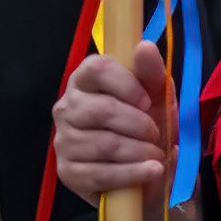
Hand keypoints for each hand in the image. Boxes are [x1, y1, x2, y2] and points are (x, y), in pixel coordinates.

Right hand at [54, 40, 197, 220]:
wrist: (148, 168)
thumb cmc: (148, 123)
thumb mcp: (157, 95)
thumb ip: (151, 70)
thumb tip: (144, 46)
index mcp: (85, 79)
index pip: (97, 68)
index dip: (126, 84)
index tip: (147, 101)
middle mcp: (66, 107)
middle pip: (102, 110)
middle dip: (139, 124)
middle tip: (156, 134)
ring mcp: (63, 141)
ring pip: (104, 144)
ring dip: (139, 151)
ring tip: (156, 155)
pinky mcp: (68, 173)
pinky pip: (100, 174)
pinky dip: (132, 174)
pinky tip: (151, 171)